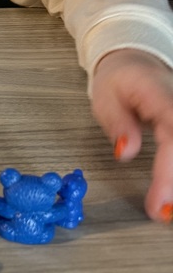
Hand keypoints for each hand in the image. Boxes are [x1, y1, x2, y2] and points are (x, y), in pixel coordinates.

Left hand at [91, 48, 172, 221]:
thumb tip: (125, 153)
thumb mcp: (106, 97)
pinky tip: (171, 198)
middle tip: (165, 216)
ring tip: (167, 211)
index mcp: (162, 96)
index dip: (170, 175)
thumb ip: (118, 125)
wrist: (136, 57)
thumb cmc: (119, 78)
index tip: (160, 206)